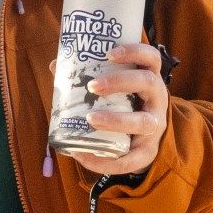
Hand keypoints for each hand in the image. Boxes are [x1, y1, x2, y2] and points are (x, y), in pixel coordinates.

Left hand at [65, 43, 171, 179]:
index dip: (134, 52)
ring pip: (144, 121)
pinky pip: (131, 158)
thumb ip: (88, 77)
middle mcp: (156, 99)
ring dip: (116, 120)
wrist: (141, 141)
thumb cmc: (124, 106)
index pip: (150, 58)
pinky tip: (83, 156)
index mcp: (148, 79)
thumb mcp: (114, 90)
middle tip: (92, 86)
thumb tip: (55, 66)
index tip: (109, 54)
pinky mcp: (147, 151)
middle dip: (120, 82)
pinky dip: (105, 160)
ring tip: (91, 119)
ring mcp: (155, 125)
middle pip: (148, 83)